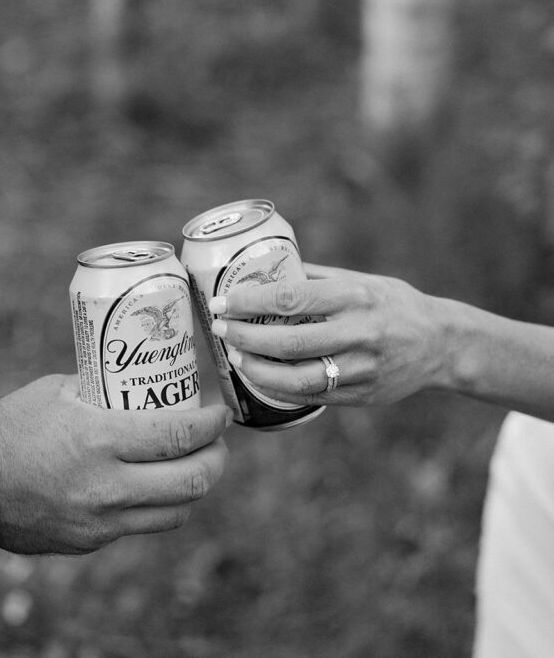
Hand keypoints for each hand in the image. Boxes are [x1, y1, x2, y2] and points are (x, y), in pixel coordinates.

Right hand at [0, 374, 229, 554]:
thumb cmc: (13, 426)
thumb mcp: (59, 390)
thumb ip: (103, 389)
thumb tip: (140, 379)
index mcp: (101, 440)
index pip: (179, 437)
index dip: (212, 426)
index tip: (222, 414)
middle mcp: (107, 486)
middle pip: (191, 482)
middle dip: (217, 460)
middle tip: (217, 442)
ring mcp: (101, 520)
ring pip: (175, 512)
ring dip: (194, 487)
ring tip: (195, 465)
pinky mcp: (90, 541)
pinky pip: (141, 525)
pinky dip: (158, 505)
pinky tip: (154, 485)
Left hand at [209, 269, 447, 407]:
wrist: (442, 343)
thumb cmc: (393, 303)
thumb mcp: (360, 280)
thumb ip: (316, 278)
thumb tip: (268, 267)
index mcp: (354, 296)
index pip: (291, 298)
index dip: (250, 302)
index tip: (222, 301)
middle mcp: (359, 333)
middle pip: (288, 341)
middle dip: (245, 337)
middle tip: (220, 330)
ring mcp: (362, 368)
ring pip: (298, 377)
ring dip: (258, 370)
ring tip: (237, 357)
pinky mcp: (363, 396)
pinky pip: (313, 396)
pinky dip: (282, 389)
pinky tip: (262, 378)